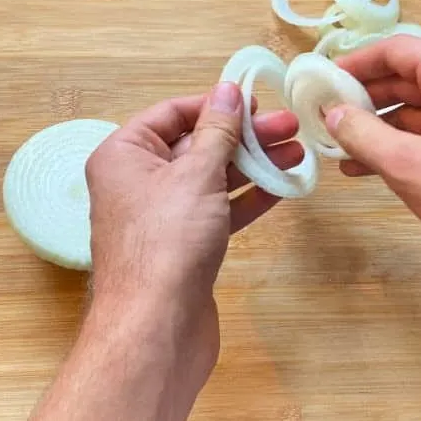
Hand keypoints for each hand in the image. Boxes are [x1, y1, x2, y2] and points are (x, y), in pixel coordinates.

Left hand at [85, 82, 301, 387]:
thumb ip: (216, 131)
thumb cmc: (166, 244)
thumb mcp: (196, 175)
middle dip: (244, 137)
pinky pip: (217, 211)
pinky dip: (247, 199)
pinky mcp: (184, 246)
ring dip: (253, 166)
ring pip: (212, 180)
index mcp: (124, 155)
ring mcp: (162, 217)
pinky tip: (282, 187)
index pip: (172, 113)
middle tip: (290, 128)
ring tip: (296, 155)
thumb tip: (228, 91)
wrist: (156, 329)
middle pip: (196, 146)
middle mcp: (137, 182)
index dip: (214, 104)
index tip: (256, 101)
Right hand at [325, 37, 420, 315]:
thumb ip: (363, 135)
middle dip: (366, 98)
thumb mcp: (409, 165)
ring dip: (383, 127)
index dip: (355, 63)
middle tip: (327, 115)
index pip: (397, 50)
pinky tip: (376, 168)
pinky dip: (408, 146)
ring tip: (343, 148)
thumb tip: (333, 115)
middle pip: (410, 78)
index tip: (324, 80)